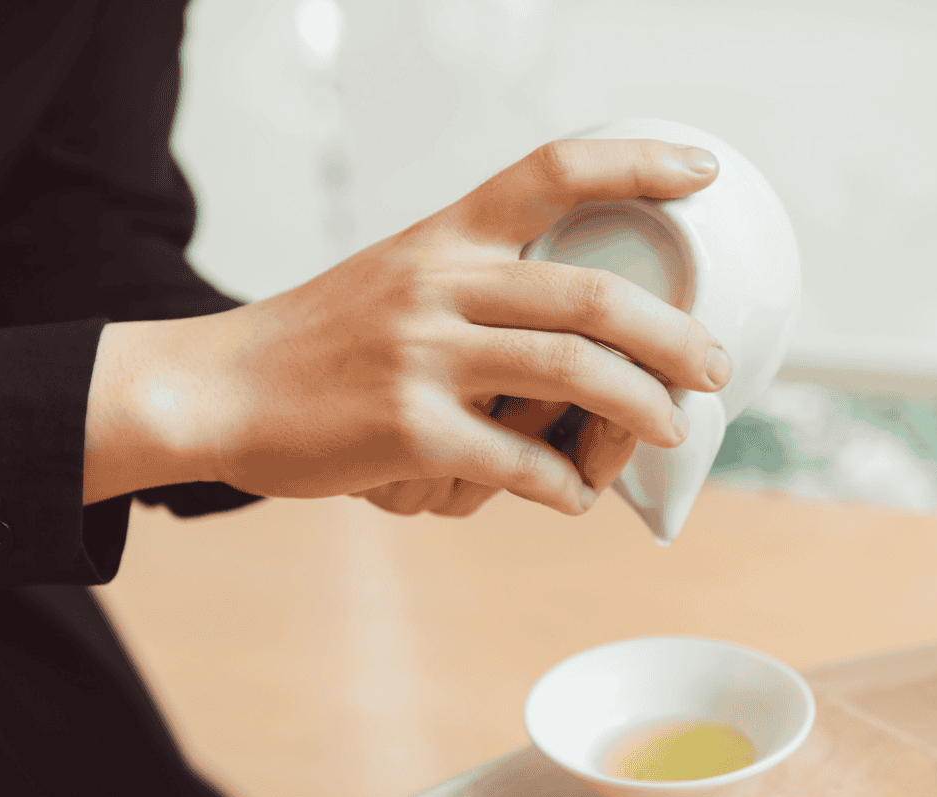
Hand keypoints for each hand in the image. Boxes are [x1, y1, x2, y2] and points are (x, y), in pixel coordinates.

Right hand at [84, 139, 730, 513]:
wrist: (222, 388)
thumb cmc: (323, 341)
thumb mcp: (398, 277)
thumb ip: (480, 290)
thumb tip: (587, 349)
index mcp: (445, 236)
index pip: (552, 171)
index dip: (638, 163)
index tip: (702, 171)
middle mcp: (440, 282)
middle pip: (592, 296)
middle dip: (675, 336)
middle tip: (713, 366)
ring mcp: (424, 356)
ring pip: (573, 375)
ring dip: (642, 411)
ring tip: (669, 429)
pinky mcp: (408, 430)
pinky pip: (520, 461)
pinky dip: (563, 484)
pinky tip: (571, 492)